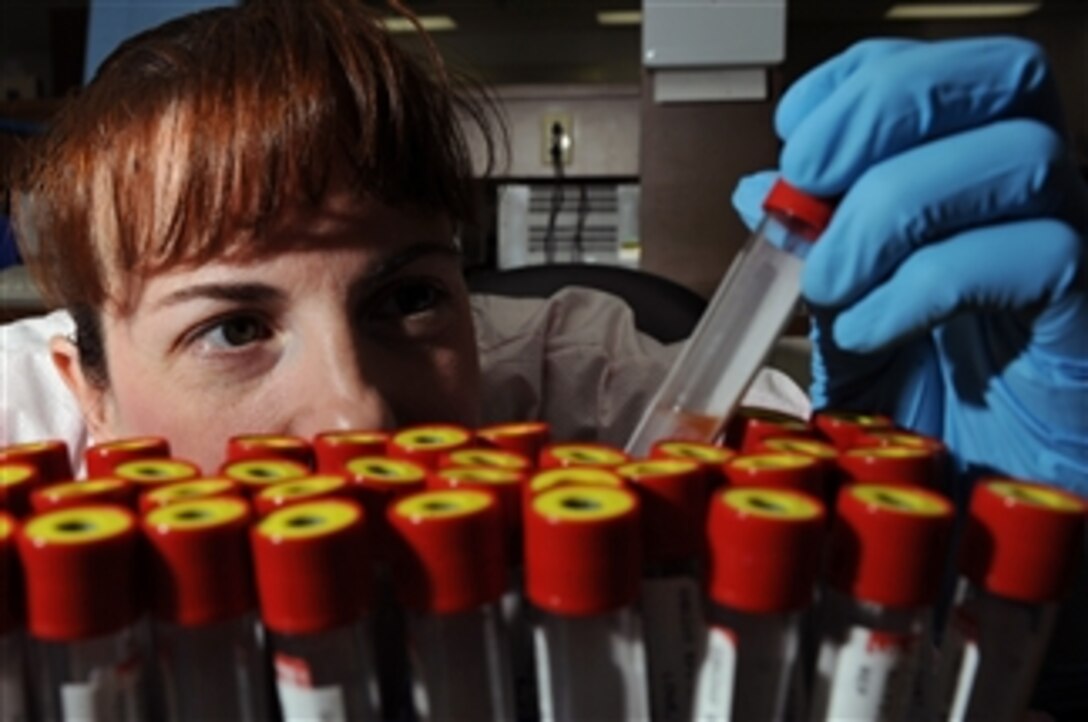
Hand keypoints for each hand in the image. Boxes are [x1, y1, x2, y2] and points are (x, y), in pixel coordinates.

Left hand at [733, 37, 1087, 496]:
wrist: (988, 492)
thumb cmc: (929, 405)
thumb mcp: (846, 316)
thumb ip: (813, 251)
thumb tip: (759, 190)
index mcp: (972, 179)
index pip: (942, 69)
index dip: (864, 79)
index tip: (795, 132)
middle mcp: (1031, 198)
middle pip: (1003, 75)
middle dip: (883, 110)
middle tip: (807, 183)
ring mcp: (1069, 246)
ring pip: (1021, 156)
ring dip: (893, 211)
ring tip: (832, 286)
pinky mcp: (1085, 312)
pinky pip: (1039, 256)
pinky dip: (927, 285)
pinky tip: (870, 329)